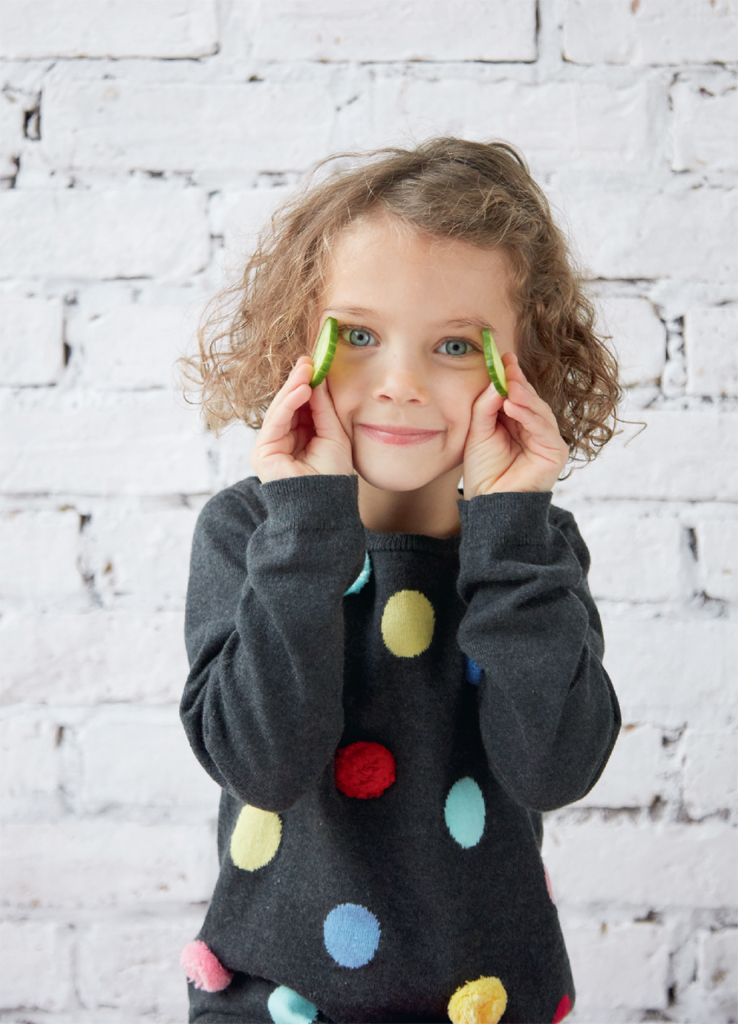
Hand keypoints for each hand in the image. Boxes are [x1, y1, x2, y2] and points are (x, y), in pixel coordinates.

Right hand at [251, 356, 354, 483]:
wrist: (326, 504)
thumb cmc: (333, 475)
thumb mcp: (334, 434)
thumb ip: (324, 408)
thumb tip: (318, 379)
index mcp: (301, 437)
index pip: (301, 406)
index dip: (307, 384)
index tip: (316, 363)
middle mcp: (283, 440)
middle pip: (288, 405)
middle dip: (299, 381)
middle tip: (309, 360)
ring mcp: (271, 446)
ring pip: (280, 409)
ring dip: (293, 388)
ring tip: (307, 370)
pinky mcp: (262, 452)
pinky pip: (275, 421)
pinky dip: (288, 404)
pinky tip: (301, 389)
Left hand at [462, 354, 568, 497]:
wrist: (488, 505)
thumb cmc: (482, 472)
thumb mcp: (478, 432)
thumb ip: (486, 406)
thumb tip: (499, 381)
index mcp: (516, 423)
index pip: (516, 394)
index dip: (510, 376)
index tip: (502, 356)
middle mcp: (534, 429)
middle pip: (529, 399)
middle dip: (517, 381)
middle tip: (507, 364)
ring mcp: (546, 440)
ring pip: (538, 410)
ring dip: (524, 396)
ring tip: (510, 385)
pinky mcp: (555, 452)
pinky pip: (544, 428)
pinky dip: (529, 416)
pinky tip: (513, 406)